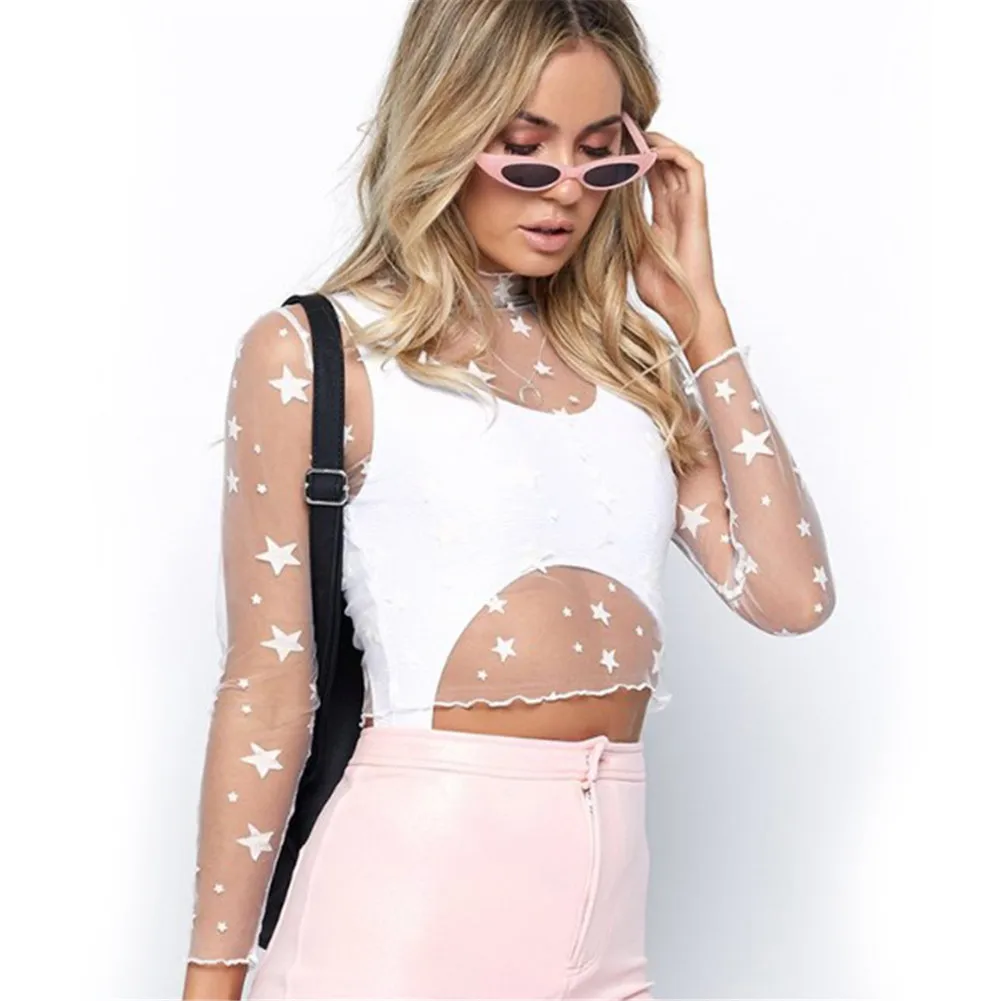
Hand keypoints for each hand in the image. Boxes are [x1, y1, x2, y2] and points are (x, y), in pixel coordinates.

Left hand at [633, 130, 721, 324]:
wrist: (684, 305)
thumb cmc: (661, 289)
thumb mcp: (630, 255)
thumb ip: (621, 234)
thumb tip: (595, 224)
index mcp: (664, 216)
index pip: (650, 177)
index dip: (635, 158)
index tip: (614, 146)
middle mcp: (679, 206)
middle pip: (664, 162)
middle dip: (644, 144)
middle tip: (621, 130)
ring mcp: (690, 205)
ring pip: (678, 159)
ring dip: (658, 143)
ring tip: (635, 134)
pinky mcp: (698, 208)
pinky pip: (692, 168)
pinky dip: (674, 154)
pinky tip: (652, 151)